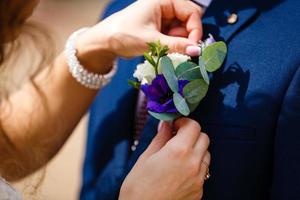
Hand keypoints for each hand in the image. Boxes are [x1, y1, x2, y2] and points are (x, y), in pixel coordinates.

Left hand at [76, 0, 202, 72]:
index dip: (194, 30)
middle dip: (185, 38)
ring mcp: (162, 18)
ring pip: (181, 31)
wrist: (104, 42)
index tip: (192, 48)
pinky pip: (173, 36)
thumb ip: (176, 46)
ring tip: (163, 50)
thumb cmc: (123, 34)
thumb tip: (197, 50)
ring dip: (177, 43)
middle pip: (188, 22)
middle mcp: (165, 6)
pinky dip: (171, 45)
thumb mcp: (151, 41)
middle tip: (177, 51)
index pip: (191, 12)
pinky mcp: (159, 28)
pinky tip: (161, 50)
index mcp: (163, 1)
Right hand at [119, 118, 210, 199]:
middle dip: (191, 134)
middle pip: (204, 138)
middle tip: (177, 137)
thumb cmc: (138, 188)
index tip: (175, 125)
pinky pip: (204, 172)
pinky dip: (196, 166)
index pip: (193, 126)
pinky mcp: (199, 191)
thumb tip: (165, 124)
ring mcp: (198, 179)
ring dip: (196, 149)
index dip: (184, 122)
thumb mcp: (146, 158)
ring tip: (179, 155)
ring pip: (206, 154)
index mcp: (178, 151)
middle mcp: (193, 163)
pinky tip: (181, 171)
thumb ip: (160, 138)